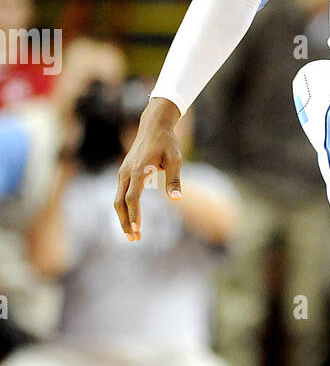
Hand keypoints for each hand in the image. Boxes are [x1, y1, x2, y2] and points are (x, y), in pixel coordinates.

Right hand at [114, 98, 181, 240]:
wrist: (153, 126)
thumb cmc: (167, 143)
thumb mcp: (176, 159)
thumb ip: (175, 179)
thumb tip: (177, 199)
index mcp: (139, 170)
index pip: (133, 197)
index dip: (134, 214)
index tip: (138, 229)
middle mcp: (127, 172)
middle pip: (120, 202)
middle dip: (125, 222)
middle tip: (134, 239)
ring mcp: (123, 173)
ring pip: (118, 199)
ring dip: (123, 218)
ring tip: (132, 235)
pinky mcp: (124, 173)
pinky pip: (120, 194)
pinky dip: (123, 208)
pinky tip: (130, 219)